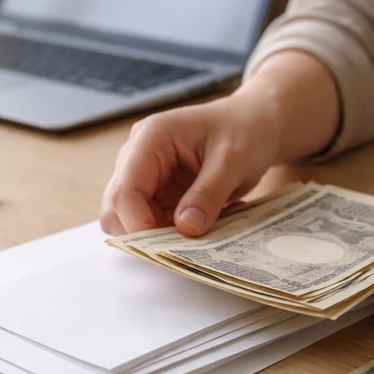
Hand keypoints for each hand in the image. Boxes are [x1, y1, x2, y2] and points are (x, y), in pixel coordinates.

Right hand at [101, 50, 341, 236]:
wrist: (255, 124)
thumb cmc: (244, 129)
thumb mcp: (233, 160)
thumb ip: (208, 194)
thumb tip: (186, 228)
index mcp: (150, 139)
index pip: (125, 190)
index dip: (137, 224)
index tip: (164, 249)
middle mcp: (138, 157)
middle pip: (118, 209)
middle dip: (145, 234)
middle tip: (183, 248)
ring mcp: (147, 177)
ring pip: (133, 221)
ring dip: (162, 236)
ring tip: (202, 230)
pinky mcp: (159, 194)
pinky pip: (156, 224)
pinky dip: (176, 234)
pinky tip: (206, 223)